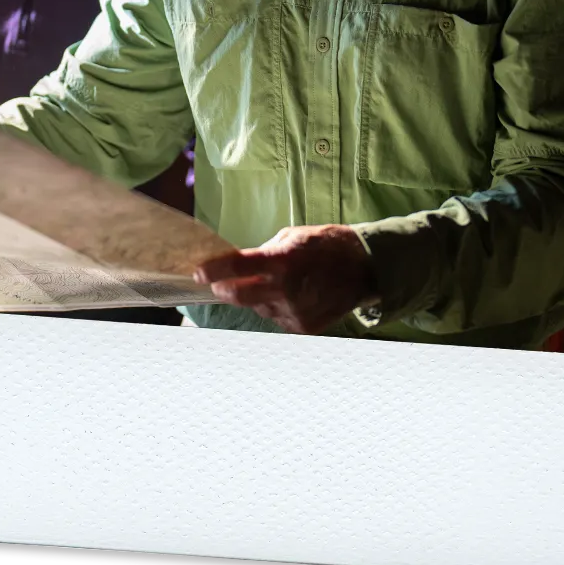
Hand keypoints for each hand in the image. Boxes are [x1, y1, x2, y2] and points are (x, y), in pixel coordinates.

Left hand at [193, 224, 378, 334]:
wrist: (366, 269)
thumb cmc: (328, 245)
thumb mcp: (293, 236)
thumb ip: (265, 253)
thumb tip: (240, 265)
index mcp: (283, 261)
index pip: (237, 267)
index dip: (213, 270)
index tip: (198, 271)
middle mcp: (286, 290)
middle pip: (238, 295)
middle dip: (225, 288)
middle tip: (220, 282)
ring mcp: (294, 313)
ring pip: (258, 308)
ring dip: (256, 296)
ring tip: (276, 282)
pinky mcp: (303, 328)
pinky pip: (276, 318)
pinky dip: (275, 307)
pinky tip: (291, 295)